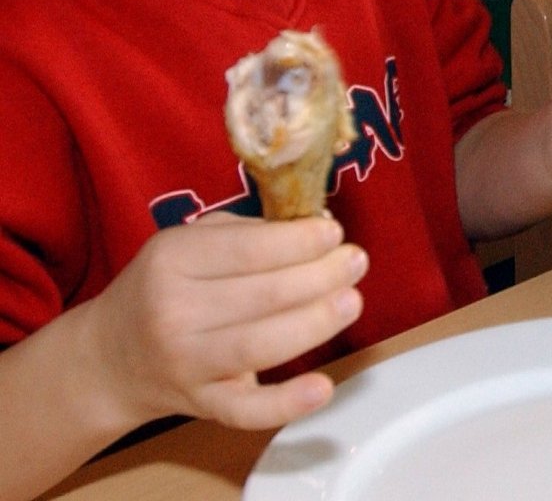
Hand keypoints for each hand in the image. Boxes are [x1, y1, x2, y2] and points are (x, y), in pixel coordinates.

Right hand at [77, 214, 366, 430]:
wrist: (109, 358)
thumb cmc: (164, 289)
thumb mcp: (187, 243)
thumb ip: (246, 231)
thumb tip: (315, 227)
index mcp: (172, 260)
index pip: (250, 248)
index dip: (301, 241)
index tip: (334, 233)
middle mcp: (173, 312)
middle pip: (265, 295)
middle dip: (323, 276)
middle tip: (355, 263)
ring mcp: (186, 363)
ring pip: (262, 346)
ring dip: (317, 322)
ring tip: (351, 301)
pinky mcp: (202, 404)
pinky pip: (246, 410)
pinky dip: (287, 403)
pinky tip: (322, 387)